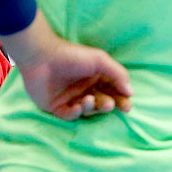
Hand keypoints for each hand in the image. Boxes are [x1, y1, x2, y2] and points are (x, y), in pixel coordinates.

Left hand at [15, 37, 132, 120]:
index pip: (113, 92)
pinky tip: (78, 106)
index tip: (126, 106)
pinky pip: (70, 115)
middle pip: (102, 103)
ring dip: (92, 108)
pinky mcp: (56, 106)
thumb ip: (118, 74)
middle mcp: (84, 88)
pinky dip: (76, 113)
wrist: (42, 56)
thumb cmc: (71, 55)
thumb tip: (130, 91)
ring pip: (88, 110)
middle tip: (110, 104)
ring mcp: (70, 98)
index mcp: (96, 77)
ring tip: (90, 99)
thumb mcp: (99, 60)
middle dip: (108, 106)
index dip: (121, 100)